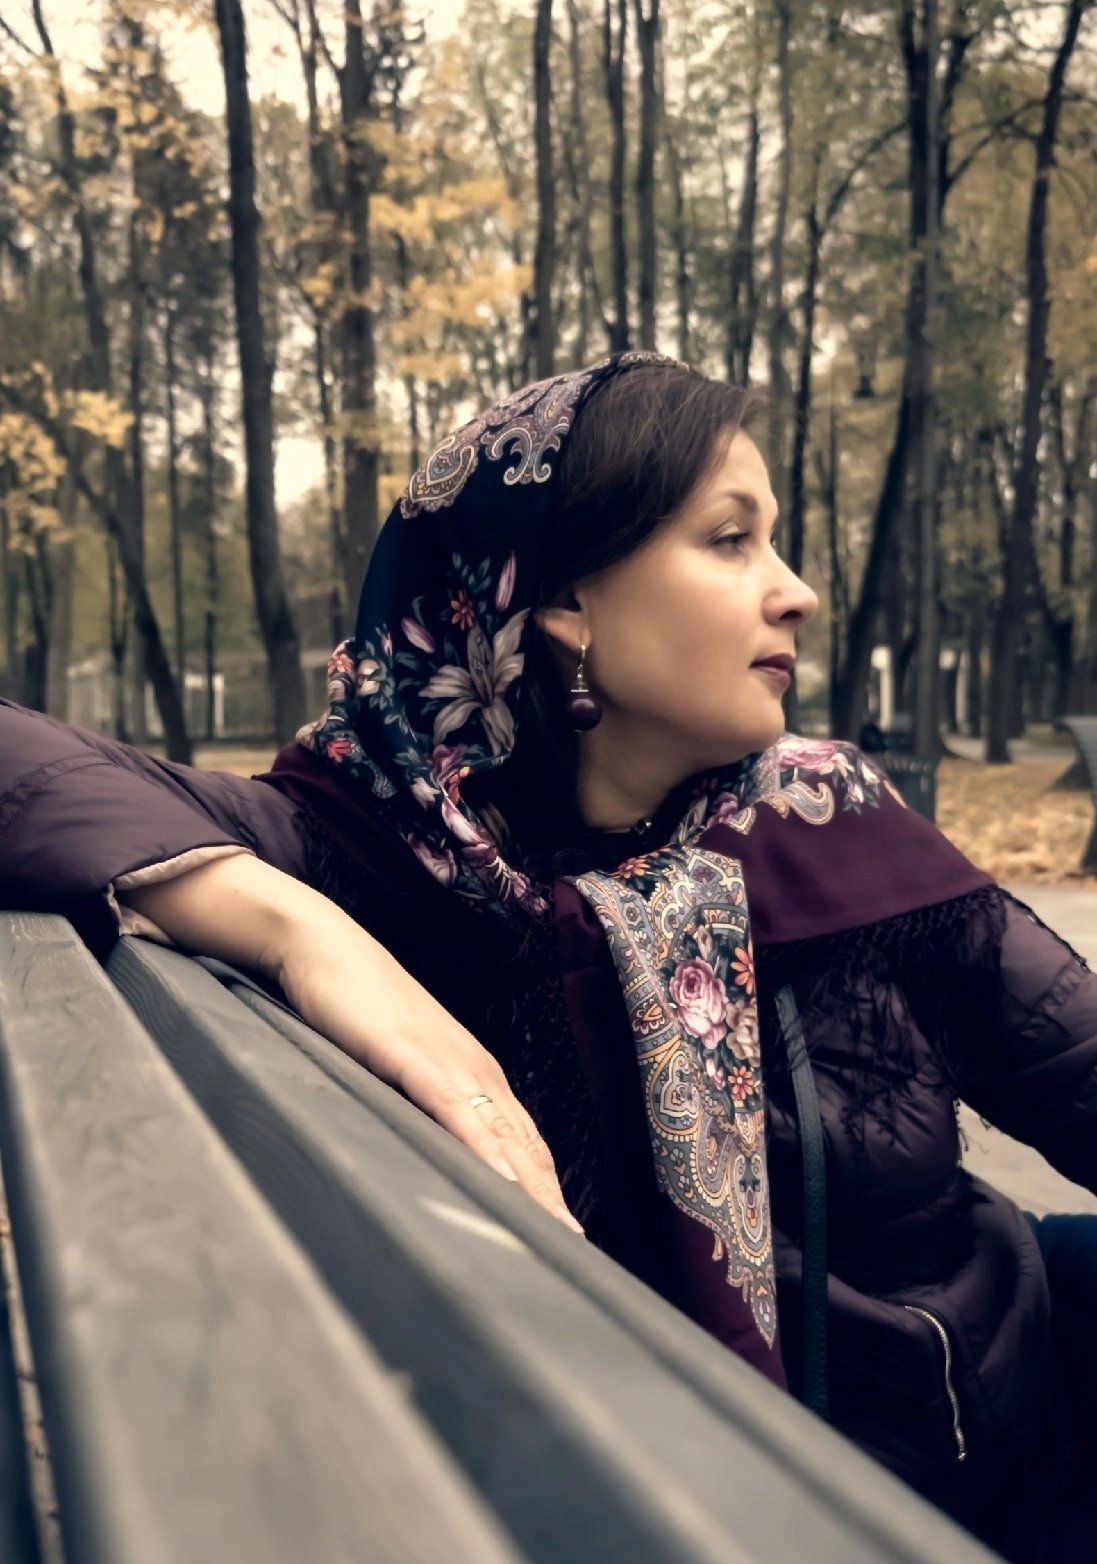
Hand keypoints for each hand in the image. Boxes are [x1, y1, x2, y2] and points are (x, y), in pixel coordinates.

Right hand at [122, 853, 583, 1233]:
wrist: (325, 947)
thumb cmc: (360, 1008)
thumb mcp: (399, 1064)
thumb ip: (422, 1102)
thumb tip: (434, 1152)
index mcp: (475, 1073)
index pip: (523, 1140)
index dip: (546, 1186)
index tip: (566, 1233)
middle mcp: (474, 1068)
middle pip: (524, 1144)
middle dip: (550, 1198)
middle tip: (574, 1246)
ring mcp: (447, 1061)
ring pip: (500, 1132)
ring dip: (530, 1184)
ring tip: (553, 1229)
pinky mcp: (411, 1056)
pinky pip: (454, 1108)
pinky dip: (480, 1146)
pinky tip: (497, 1177)